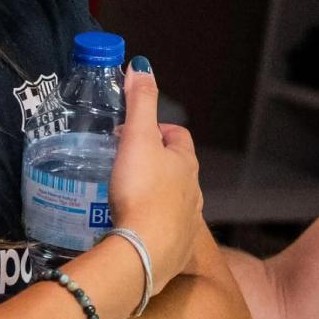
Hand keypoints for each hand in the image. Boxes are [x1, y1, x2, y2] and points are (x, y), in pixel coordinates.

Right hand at [108, 60, 202, 291]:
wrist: (144, 253)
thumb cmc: (142, 191)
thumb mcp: (138, 138)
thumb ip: (140, 101)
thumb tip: (141, 65)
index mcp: (187, 164)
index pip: (178, 136)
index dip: (159, 130)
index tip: (134, 132)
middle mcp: (193, 192)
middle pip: (177, 170)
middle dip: (155, 164)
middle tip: (125, 163)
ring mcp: (187, 224)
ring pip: (173, 202)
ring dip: (154, 195)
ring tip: (125, 196)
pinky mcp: (175, 252)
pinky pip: (165, 233)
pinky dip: (151, 226)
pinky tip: (132, 228)